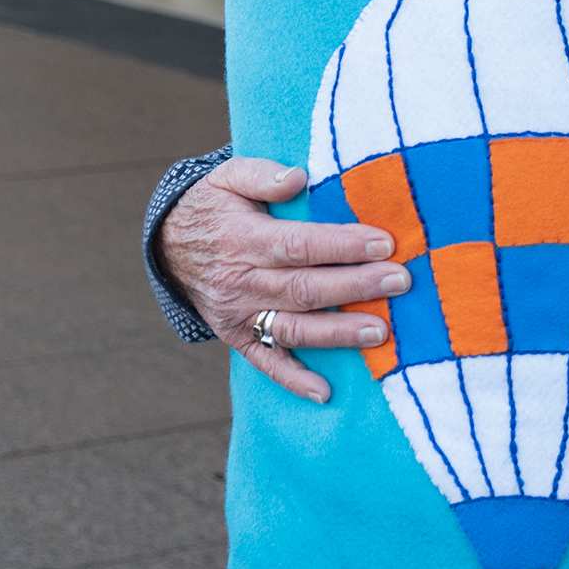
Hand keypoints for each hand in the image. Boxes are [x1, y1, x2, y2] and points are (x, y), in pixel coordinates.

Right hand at [157, 157, 410, 402]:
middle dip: (355, 286)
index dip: (342, 246)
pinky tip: (325, 392)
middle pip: (304, 288)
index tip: (384, 244)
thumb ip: (262, 175)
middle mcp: (241, 282)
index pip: (300, 246)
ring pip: (292, 328)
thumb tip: (298, 178)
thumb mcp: (228, 176)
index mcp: (243, 240)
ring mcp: (239, 314)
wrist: (168, 245)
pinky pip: (265, 362)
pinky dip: (293, 380)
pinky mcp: (237, 336)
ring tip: (380, 332)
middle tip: (400, 281)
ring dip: (337, 334)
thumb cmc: (215, 204)